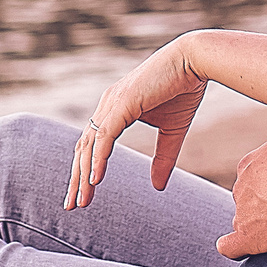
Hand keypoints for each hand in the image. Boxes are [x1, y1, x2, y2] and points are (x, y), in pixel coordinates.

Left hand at [65, 35, 210, 209]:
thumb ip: (162, 158)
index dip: (85, 170)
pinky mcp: (122, 104)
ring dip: (84, 175)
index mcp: (114, 109)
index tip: (82, 196)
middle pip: (83, 148)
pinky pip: (105, 136)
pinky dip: (98, 158)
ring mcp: (112, 103)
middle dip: (76, 178)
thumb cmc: (183, 91)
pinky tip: (95, 179)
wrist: (195, 61)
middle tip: (71, 205)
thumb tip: (157, 187)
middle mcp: (108, 106)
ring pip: (90, 145)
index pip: (92, 145)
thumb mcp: (172, 133)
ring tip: (81, 200)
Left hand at [217, 132, 266, 258]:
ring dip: (258, 226)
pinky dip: (234, 248)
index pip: (252, 178)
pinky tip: (240, 249)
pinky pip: (231, 247)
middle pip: (247, 200)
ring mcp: (242, 213)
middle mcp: (241, 188)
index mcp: (249, 165)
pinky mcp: (248, 236)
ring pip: (244, 222)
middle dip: (264, 205)